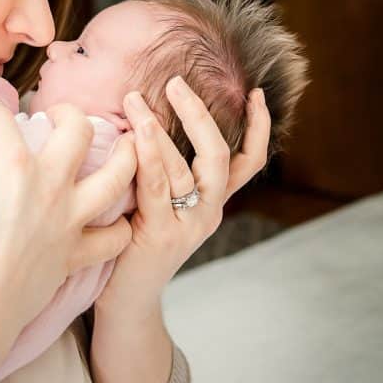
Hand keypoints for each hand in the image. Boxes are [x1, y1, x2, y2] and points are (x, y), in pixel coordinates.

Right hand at [0, 95, 136, 370]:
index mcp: (10, 162)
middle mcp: (49, 183)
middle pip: (77, 129)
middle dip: (67, 112)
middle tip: (58, 116)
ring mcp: (69, 219)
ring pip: (118, 175)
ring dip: (125, 155)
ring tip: (125, 145)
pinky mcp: (76, 253)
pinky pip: (115, 236)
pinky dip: (121, 225)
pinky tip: (116, 217)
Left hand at [96, 77, 270, 316]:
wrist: (124, 301)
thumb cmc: (132, 242)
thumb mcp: (156, 202)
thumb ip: (159, 168)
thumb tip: (143, 115)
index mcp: (212, 202)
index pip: (249, 162)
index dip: (259, 128)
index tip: (257, 92)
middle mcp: (208, 212)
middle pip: (220, 157)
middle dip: (199, 115)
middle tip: (174, 82)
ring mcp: (187, 225)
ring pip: (184, 167)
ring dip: (157, 127)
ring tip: (134, 99)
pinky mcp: (162, 234)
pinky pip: (158, 185)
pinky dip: (148, 154)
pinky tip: (134, 132)